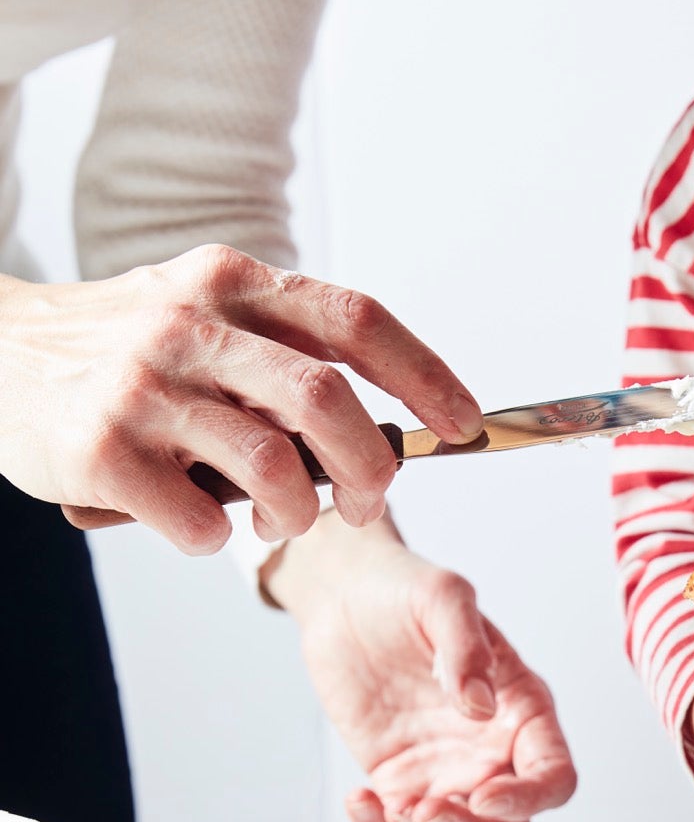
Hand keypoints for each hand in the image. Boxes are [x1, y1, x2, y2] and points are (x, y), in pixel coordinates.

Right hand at [0, 246, 482, 552]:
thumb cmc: (123, 351)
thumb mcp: (203, 315)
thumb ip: (283, 353)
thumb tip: (388, 425)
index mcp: (231, 282)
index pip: (356, 319)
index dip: (425, 375)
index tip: (466, 424)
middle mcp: (189, 322)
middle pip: (326, 400)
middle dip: (371, 468)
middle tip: (368, 504)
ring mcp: (141, 386)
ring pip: (271, 467)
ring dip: (298, 514)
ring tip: (282, 523)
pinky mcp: (98, 450)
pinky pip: (195, 521)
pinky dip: (213, 539)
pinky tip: (197, 525)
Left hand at [268, 513, 576, 821]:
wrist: (345, 598)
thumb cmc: (404, 590)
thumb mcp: (441, 598)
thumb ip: (466, 647)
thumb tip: (479, 706)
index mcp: (522, 710)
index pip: (554, 777)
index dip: (529, 799)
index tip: (483, 795)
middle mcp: (492, 752)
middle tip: (424, 811)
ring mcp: (446, 774)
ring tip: (389, 806)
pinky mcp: (400, 783)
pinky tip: (358, 800)